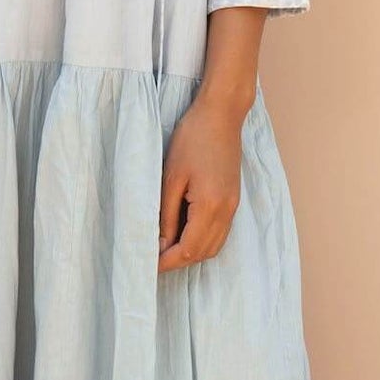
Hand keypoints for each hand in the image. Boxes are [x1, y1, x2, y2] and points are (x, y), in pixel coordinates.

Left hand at [157, 90, 246, 272]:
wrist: (221, 115)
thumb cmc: (192, 138)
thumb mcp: (171, 178)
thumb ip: (166, 215)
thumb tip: (160, 244)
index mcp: (210, 206)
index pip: (188, 250)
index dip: (166, 262)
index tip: (146, 264)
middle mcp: (226, 211)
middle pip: (203, 253)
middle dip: (178, 261)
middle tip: (152, 258)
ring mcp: (233, 206)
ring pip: (213, 246)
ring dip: (190, 252)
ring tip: (165, 247)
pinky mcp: (233, 200)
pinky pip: (219, 233)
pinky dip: (202, 240)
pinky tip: (183, 232)